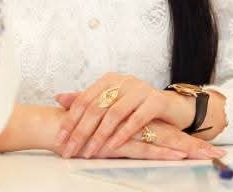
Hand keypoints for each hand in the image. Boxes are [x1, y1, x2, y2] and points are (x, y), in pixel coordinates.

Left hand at [53, 73, 225, 159]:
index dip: (70, 120)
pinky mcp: (156, 101)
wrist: (174, 108)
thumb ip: (87, 100)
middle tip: (70, 150)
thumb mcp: (112, 102)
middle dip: (81, 131)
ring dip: (99, 135)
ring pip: (114, 114)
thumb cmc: (138, 108)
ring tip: (89, 152)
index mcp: (109, 80)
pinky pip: (135, 119)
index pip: (84, 99)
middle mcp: (123, 81)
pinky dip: (122, 134)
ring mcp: (140, 89)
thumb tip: (59, 97)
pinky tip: (112, 147)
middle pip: (96, 107)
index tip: (60, 139)